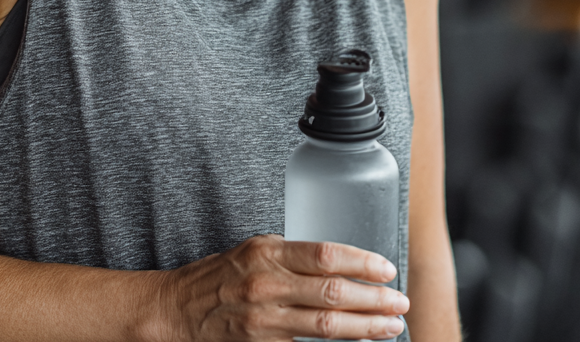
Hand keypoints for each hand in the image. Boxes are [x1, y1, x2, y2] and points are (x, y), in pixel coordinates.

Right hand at [155, 234, 408, 340]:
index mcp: (266, 252)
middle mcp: (266, 284)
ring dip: (365, 327)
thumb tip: (338, 262)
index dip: (360, 262)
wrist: (179, 309)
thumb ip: (290, 256)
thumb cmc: (220, 276)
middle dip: (373, 298)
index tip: (386, 268)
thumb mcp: (253, 251)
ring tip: (391, 325)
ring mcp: (264, 319)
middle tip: (400, 301)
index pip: (323, 255)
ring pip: (326, 324)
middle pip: (332, 292)